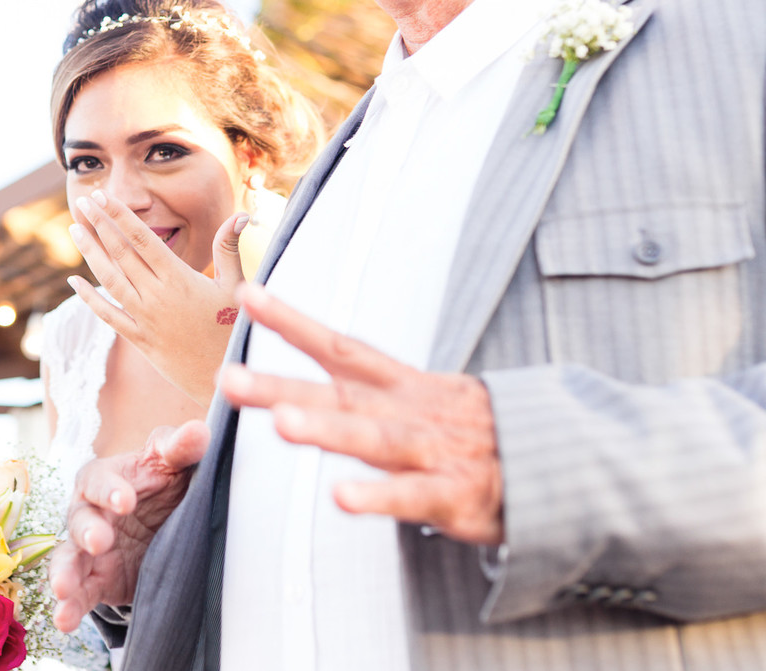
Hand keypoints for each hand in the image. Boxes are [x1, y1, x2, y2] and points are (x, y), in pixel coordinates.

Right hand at [49, 420, 209, 631]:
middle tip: (99, 542)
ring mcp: (89, 550)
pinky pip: (78, 593)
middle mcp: (89, 512)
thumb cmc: (165, 481)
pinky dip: (69, 607)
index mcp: (105, 478)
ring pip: (69, 559)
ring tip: (63, 591)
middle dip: (87, 532)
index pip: (99, 480)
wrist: (166, 520)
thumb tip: (198, 431)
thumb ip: (180, 447)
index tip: (127, 502)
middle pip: (79, 520)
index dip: (110, 489)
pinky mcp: (96, 580)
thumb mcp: (173, 462)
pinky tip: (64, 621)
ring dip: (65, 574)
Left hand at [67, 189, 246, 404]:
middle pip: (121, 254)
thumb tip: (241, 215)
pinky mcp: (139, 340)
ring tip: (74, 229)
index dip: (119, 215)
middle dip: (99, 226)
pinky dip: (89, 298)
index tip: (102, 197)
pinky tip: (73, 281)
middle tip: (83, 202)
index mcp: (179, 278)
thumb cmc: (234, 330)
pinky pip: (108, 315)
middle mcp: (157, 296)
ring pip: (109, 280)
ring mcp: (144, 319)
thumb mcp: (236, 286)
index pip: (142, 238)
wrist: (225, 378)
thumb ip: (228, 249)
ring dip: (89, 253)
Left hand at [219, 282, 504, 544]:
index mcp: (402, 386)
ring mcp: (432, 451)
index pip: (340, 346)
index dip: (292, 321)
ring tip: (280, 422)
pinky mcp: (455, 495)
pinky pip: (411, 497)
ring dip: (326, 428)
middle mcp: (411, 411)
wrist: (562, 464)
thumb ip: (373, 392)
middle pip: (340, 393)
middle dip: (283, 385)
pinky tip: (340, 496)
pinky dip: (377, 496)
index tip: (247, 295)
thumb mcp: (427, 400)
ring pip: (373, 438)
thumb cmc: (479, 435)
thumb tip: (313, 380)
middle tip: (229, 379)